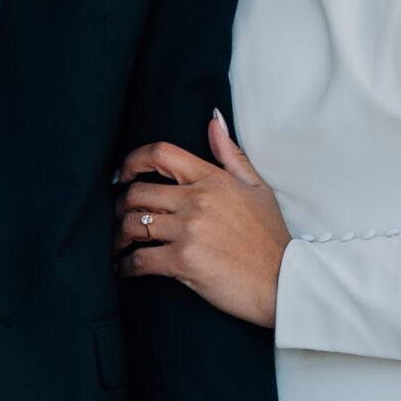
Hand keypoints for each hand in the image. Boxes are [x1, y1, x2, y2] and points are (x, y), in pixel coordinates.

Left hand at [114, 111, 289, 327]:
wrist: (283, 281)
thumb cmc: (270, 237)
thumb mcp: (257, 187)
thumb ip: (230, 154)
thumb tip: (213, 119)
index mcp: (212, 179)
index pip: (160, 154)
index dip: (132, 161)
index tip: (122, 175)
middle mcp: (197, 200)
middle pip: (137, 192)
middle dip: (119, 207)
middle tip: (116, 219)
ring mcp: (189, 231)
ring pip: (132, 224)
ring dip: (118, 237)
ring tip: (118, 246)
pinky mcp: (183, 262)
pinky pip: (139, 260)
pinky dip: (125, 267)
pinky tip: (124, 271)